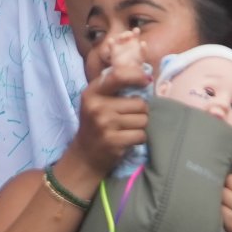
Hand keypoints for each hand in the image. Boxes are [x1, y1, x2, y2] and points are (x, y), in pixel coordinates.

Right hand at [68, 40, 150, 183]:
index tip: (146, 80)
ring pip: (143, 120)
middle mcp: (98, 107)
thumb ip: (114, 88)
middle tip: (128, 118)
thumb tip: (145, 77)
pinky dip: (138, 138)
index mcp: (93, 93)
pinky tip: (126, 139)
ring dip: (140, 126)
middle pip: (139, 103)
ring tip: (126, 129)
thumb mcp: (96, 101)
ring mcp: (105, 125)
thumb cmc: (96, 124)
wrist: (85, 155)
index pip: (118, 76)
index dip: (136, 76)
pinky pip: (141, 135)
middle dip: (140, 111)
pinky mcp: (114, 141)